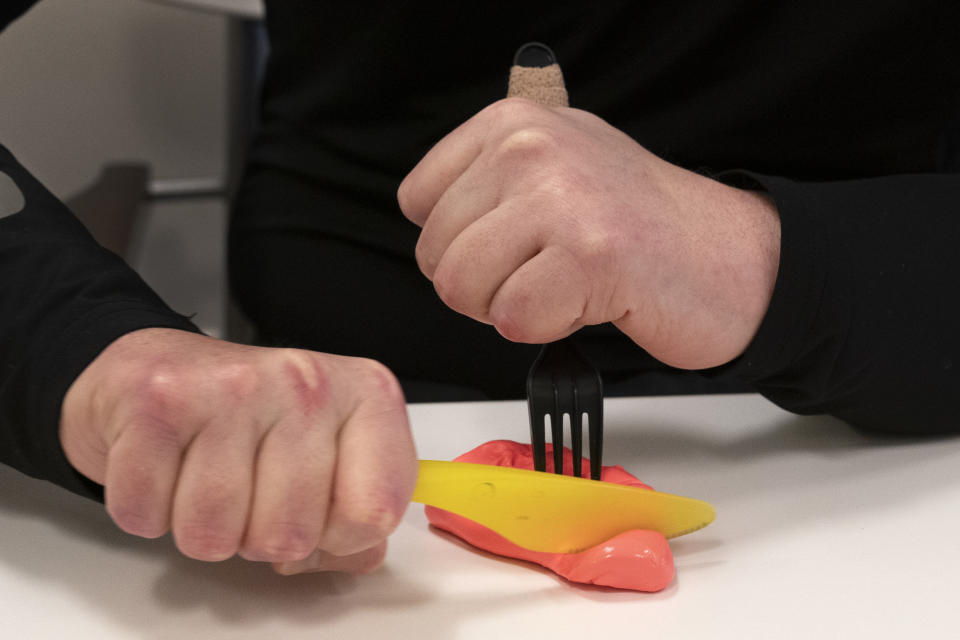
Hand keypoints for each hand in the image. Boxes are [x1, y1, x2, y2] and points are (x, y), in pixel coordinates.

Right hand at [60, 328, 416, 574]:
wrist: (162, 365)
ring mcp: (233, 387)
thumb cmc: (251, 417)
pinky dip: (148, 509)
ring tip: (204, 476)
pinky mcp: (159, 399)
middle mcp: (307, 381)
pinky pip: (147, 513)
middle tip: (247, 488)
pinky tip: (166, 465)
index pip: (375, 512)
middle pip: (290, 536)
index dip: (338, 538)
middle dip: (258, 536)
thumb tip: (357, 553)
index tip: (317, 512)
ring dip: (200, 527)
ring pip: (214, 534)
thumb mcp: (328, 455)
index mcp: (365, 395)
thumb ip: (358, 514)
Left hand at [398, 98, 779, 368]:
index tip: (508, 246)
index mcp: (512, 124)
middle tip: (544, 272)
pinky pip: (512, 318)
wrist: (728, 255)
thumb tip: (430, 222)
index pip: (417, 202)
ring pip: (462, 288)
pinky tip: (586, 301)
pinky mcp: (588, 254)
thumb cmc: (638, 223)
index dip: (456, 243)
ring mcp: (560, 198)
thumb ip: (486, 183)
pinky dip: (545, 328)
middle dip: (483, 286)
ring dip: (511, 308)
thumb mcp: (556, 166)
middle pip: (435, 254)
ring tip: (564, 284)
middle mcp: (530, 149)